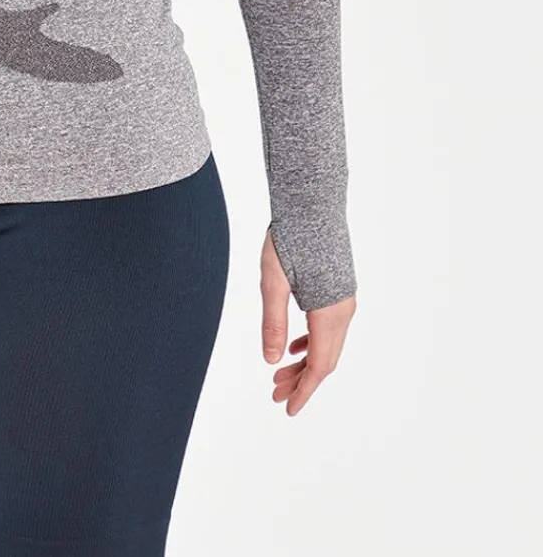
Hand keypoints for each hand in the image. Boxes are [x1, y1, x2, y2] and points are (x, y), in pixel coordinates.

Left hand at [259, 227, 355, 414]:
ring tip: (279, 375)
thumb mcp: (272, 282)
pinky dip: (311, 344)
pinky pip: (328, 329)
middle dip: (301, 381)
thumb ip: (273, 323)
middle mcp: (343, 311)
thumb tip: (271, 361)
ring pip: (327, 345)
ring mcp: (344, 301)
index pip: (319, 366)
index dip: (304, 391)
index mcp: (329, 313)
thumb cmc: (290, 238)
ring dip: (304, 363)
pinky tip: (293, 347)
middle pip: (324, 359)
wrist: (312, 204)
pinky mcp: (339, 291)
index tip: (287, 409)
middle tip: (274, 394)